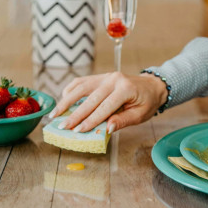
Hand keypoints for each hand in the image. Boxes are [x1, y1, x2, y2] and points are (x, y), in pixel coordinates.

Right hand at [49, 72, 167, 132]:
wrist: (151, 86)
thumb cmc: (147, 102)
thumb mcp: (140, 115)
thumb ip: (123, 120)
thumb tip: (106, 129)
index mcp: (125, 89)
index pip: (104, 107)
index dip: (90, 120)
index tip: (77, 131)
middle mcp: (113, 79)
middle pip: (89, 98)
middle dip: (74, 114)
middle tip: (62, 126)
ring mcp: (105, 76)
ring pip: (81, 87)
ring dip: (66, 100)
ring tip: (55, 113)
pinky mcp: (101, 77)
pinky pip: (82, 81)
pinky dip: (71, 89)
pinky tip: (64, 98)